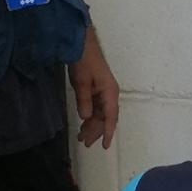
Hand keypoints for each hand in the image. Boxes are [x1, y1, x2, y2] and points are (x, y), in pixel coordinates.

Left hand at [71, 25, 120, 149]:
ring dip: (92, 125)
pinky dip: (90, 116)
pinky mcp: (97, 89)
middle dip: (97, 131)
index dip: (108, 133)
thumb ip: (84, 100)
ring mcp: (103, 92)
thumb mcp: (81, 82)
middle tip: (85, 143)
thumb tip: (86, 118)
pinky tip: (84, 123)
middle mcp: (109, 94)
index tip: (106, 146)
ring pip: (100, 114)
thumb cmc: (83, 61)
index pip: (111, 117)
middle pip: (106, 118)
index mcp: (109, 92)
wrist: (81, 44)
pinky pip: (96, 107)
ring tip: (82, 136)